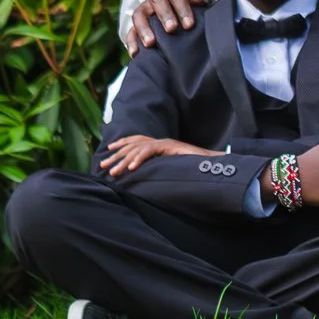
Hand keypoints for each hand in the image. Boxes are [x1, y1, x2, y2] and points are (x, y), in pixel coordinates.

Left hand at [98, 134, 212, 175]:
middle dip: (116, 156)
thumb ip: (162, 168)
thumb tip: (150, 177)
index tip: (109, 152)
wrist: (214, 163)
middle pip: (133, 145)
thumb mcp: (174, 168)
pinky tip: (131, 169)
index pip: (137, 141)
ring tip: (114, 172)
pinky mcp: (170, 146)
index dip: (122, 144)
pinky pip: (150, 150)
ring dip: (124, 161)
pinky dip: (139, 159)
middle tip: (103, 166)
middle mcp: (161, 141)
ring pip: (138, 148)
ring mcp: (165, 143)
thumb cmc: (196, 168)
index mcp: (161, 145)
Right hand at [126, 0, 213, 54]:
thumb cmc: (196, 7)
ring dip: (144, 28)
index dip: (182, 8)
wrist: (186, 17)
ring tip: (151, 43)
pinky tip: (135, 53)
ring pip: (138, 15)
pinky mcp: (137, 25)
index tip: (189, 24)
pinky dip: (132, 42)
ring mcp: (144, 10)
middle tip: (172, 29)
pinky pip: (130, 32)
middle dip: (164, 15)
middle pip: (156, 0)